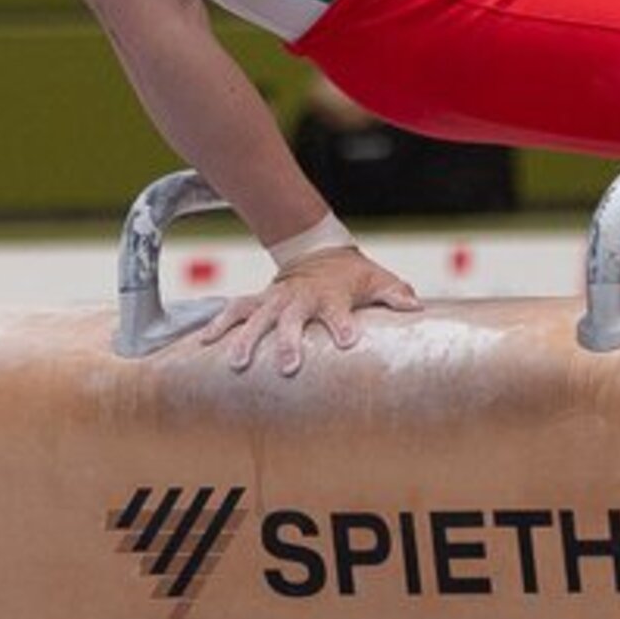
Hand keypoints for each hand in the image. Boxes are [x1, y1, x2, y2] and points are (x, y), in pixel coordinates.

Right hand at [198, 247, 421, 375]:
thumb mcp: (377, 280)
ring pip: (258, 317)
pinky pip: (234, 310)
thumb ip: (395, 295)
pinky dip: (218, 325)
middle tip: (286, 366)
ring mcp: (276, 299)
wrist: (318, 252)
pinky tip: (203, 343)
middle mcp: (301, 297)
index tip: (348, 342)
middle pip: (292, 319)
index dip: (343, 325)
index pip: (339, 310)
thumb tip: (416, 309)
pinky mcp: (259, 301)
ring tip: (236, 363)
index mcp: (332, 295)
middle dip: (288, 341)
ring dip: (246, 339)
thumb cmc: (353, 276)